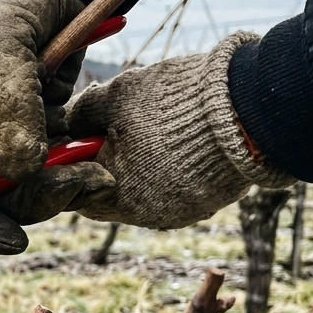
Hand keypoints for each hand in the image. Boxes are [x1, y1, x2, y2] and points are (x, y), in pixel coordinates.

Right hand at [0, 0, 112, 252]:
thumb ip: (2, 104)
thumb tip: (20, 170)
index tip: (13, 235)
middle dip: (28, 201)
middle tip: (78, 183)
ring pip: (20, 190)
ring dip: (57, 187)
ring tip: (94, 169)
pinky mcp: (33, 128)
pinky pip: (48, 169)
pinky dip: (70, 170)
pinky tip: (92, 158)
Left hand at [64, 32, 294, 228]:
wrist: (250, 109)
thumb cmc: (174, 102)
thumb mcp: (114, 97)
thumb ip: (80, 114)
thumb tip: (63, 121)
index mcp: (113, 196)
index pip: (73, 188)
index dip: (69, 161)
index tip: (73, 137)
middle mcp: (143, 215)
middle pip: (105, 191)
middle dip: (103, 162)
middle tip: (109, 129)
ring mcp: (177, 213)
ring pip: (139, 191)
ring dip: (135, 165)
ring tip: (148, 128)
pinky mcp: (204, 204)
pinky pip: (171, 189)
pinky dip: (165, 169)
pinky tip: (174, 140)